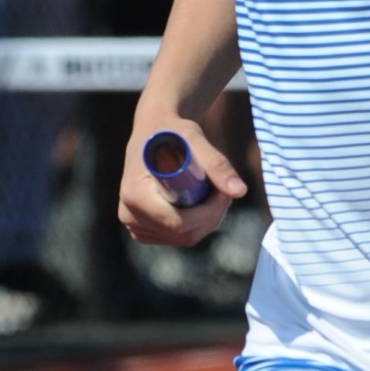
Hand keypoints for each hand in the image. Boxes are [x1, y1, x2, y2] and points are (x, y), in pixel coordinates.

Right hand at [119, 115, 246, 248]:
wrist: (152, 131)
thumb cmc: (171, 132)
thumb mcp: (194, 140)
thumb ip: (217, 165)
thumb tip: (240, 191)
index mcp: (135, 194)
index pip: (178, 223)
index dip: (207, 212)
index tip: (221, 192)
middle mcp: (129, 214)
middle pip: (183, 234)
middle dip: (210, 215)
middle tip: (221, 190)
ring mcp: (134, 225)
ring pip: (184, 238)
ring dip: (205, 220)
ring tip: (208, 191)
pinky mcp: (142, 230)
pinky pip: (178, 238)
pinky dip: (195, 224)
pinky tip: (197, 202)